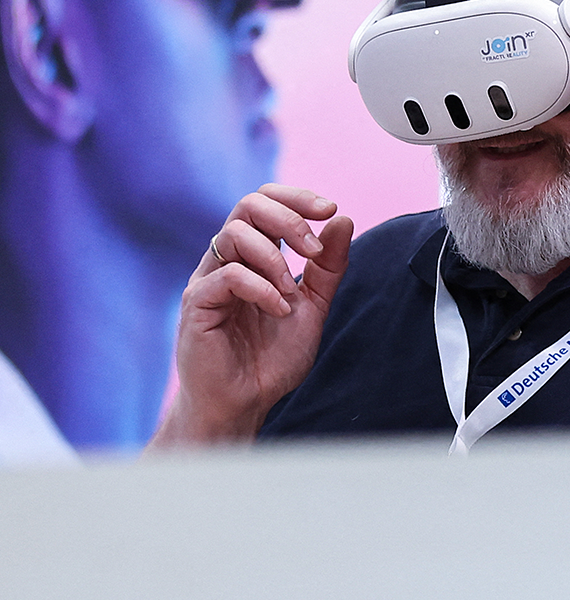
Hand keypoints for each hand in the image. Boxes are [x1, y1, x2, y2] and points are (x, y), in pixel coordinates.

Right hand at [150, 185, 351, 445]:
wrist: (245, 402)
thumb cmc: (272, 356)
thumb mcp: (314, 306)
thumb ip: (329, 267)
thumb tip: (342, 219)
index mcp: (253, 255)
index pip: (266, 202)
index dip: (298, 198)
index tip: (331, 210)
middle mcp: (227, 260)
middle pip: (248, 205)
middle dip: (289, 218)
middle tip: (313, 250)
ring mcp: (208, 279)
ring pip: (234, 234)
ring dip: (275, 258)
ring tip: (291, 292)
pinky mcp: (197, 303)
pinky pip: (228, 274)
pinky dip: (261, 287)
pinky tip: (277, 310)